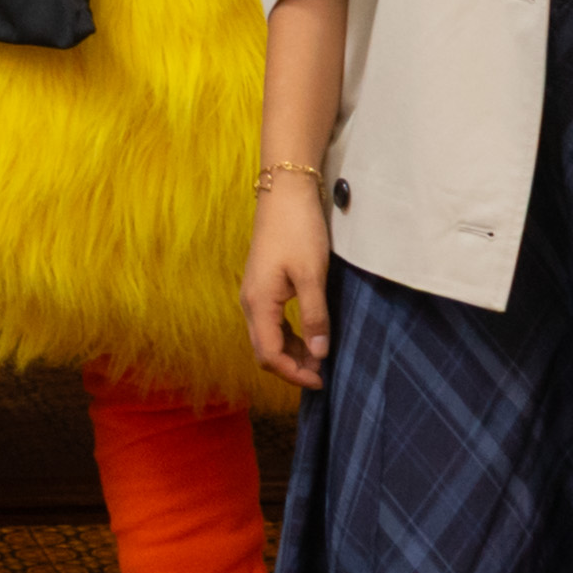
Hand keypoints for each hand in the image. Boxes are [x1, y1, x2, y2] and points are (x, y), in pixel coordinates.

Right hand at [241, 174, 330, 390]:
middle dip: (291, 367)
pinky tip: (309, 335)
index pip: (269, 355)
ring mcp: (254, 293)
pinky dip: (289, 336)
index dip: (294, 374)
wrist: (284, 191)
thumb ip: (315, 316)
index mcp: (258, 303)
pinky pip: (271, 322)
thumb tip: (319, 354)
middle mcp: (250, 302)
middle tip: (322, 373)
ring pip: (267, 337)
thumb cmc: (298, 230)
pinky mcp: (263, 285)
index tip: (321, 380)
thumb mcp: (312, 275)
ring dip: (291, 352)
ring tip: (320, 357)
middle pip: (264, 350)